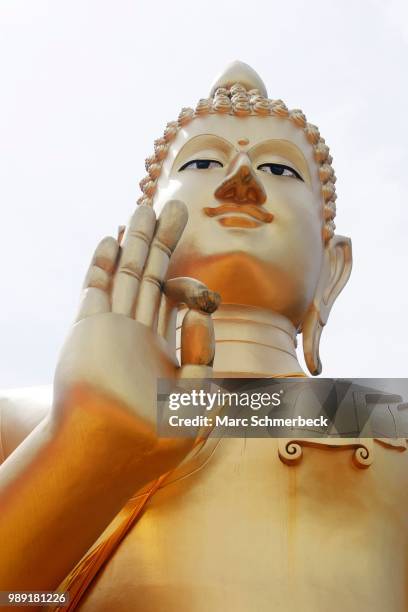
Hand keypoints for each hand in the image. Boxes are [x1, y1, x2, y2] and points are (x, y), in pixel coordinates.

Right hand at [52, 200, 219, 475]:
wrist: (111, 454)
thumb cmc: (157, 437)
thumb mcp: (198, 400)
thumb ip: (205, 356)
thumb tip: (203, 314)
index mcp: (163, 348)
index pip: (176, 300)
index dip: (187, 282)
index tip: (200, 281)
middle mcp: (138, 332)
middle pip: (153, 275)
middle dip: (162, 241)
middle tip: (174, 207)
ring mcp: (112, 327)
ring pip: (126, 272)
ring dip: (135, 241)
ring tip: (144, 207)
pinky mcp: (90, 326)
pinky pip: (97, 286)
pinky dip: (105, 261)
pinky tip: (115, 237)